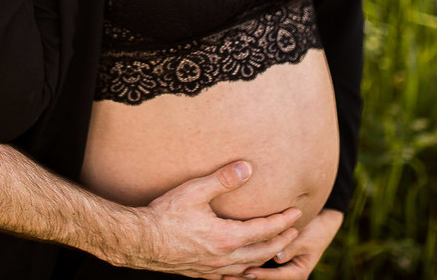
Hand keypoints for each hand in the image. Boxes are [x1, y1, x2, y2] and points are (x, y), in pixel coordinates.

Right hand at [102, 161, 301, 278]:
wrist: (140, 241)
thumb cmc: (165, 214)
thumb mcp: (195, 191)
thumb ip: (223, 180)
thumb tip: (248, 168)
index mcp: (227, 237)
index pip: (265, 230)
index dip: (283, 221)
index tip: (296, 212)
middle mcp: (224, 257)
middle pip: (263, 252)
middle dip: (281, 241)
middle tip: (294, 231)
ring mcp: (213, 268)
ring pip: (249, 267)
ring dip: (266, 256)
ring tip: (274, 247)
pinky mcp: (202, 273)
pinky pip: (232, 276)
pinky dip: (245, 270)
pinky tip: (244, 266)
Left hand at [227, 208, 342, 279]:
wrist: (324, 223)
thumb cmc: (317, 228)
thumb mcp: (307, 238)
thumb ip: (292, 247)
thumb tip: (277, 257)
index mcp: (298, 272)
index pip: (278, 277)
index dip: (263, 275)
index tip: (247, 271)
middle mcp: (287, 273)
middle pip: (264, 278)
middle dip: (246, 277)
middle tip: (227, 275)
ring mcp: (279, 268)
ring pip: (259, 272)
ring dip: (242, 272)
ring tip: (223, 272)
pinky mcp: (274, 261)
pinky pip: (258, 264)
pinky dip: (245, 262)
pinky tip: (229, 261)